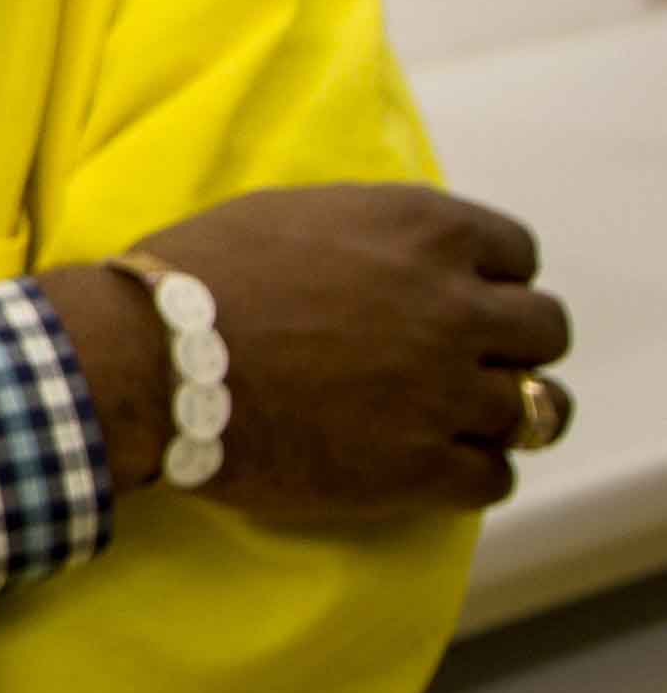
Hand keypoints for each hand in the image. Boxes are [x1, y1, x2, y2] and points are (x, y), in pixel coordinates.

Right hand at [38, 184, 567, 518]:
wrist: (148, 359)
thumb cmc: (199, 276)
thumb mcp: (296, 214)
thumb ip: (377, 235)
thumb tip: (408, 259)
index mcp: (422, 232)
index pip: (518, 253)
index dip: (491, 276)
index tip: (461, 294)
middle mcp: (454, 307)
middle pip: (545, 331)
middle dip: (510, 343)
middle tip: (461, 357)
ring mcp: (444, 392)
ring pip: (538, 410)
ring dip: (500, 411)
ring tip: (457, 418)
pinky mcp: (421, 469)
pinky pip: (495, 478)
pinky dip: (471, 472)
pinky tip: (430, 463)